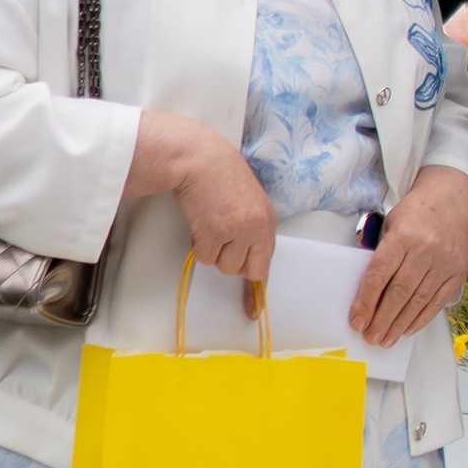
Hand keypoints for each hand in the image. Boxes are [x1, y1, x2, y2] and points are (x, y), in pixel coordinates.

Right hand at [127, 112, 277, 287]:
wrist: (200, 158)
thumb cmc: (220, 175)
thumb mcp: (248, 201)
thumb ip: (252, 228)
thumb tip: (246, 258)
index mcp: (268, 220)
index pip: (266, 262)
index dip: (257, 289)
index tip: (253, 309)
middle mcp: (258, 228)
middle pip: (245, 270)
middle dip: (230, 261)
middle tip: (220, 239)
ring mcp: (237, 231)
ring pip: (223, 265)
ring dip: (213, 249)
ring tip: (210, 221)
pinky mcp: (215, 232)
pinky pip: (205, 256)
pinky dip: (198, 243)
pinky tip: (200, 220)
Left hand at [350, 164, 467, 348]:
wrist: (452, 197)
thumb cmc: (417, 212)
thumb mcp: (391, 224)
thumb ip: (381, 255)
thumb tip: (366, 292)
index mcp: (404, 236)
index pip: (379, 274)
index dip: (366, 301)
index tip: (357, 320)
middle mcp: (426, 250)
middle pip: (399, 293)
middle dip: (381, 319)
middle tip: (370, 336)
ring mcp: (444, 262)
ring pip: (418, 301)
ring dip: (399, 324)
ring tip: (385, 339)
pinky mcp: (458, 271)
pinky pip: (437, 301)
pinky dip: (421, 318)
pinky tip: (407, 329)